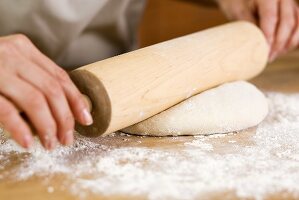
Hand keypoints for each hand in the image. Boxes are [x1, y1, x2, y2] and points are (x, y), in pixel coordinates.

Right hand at [0, 34, 92, 149]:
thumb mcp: (14, 65)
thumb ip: (35, 78)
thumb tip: (66, 106)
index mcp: (25, 49)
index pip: (61, 77)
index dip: (76, 100)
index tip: (86, 119)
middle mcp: (13, 54)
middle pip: (52, 90)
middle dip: (65, 118)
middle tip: (68, 138)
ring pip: (35, 101)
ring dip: (48, 126)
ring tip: (52, 143)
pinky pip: (7, 111)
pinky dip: (21, 128)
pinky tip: (28, 142)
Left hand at [217, 0, 298, 61]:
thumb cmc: (236, 2)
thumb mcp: (238, 12)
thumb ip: (249, 25)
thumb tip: (257, 45)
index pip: (271, 17)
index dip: (269, 36)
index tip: (265, 51)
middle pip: (287, 22)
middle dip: (279, 42)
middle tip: (269, 57)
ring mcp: (289, 4)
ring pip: (297, 24)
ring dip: (288, 42)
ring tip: (275, 55)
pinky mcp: (292, 11)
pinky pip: (298, 25)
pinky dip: (293, 39)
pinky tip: (283, 50)